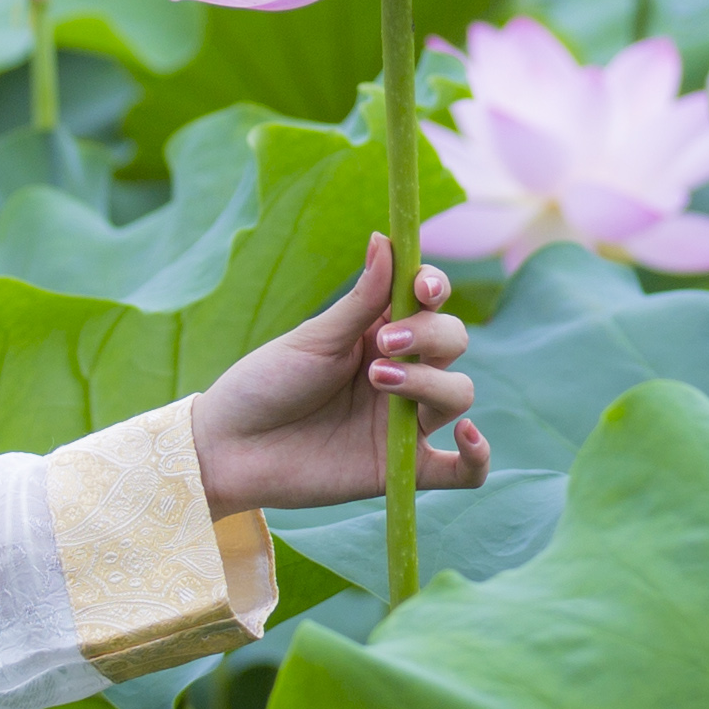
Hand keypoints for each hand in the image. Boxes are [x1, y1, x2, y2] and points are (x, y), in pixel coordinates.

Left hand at [188, 235, 486, 514]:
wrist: (230, 447)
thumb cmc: (266, 383)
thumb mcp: (314, 338)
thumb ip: (361, 300)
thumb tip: (385, 238)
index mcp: (380, 333)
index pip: (431, 304)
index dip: (436, 290)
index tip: (421, 289)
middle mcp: (402, 374)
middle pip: (452, 343)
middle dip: (428, 337)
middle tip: (381, 347)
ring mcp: (405, 422)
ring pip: (457, 394)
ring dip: (429, 383)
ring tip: (377, 380)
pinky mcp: (402, 468)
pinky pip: (461, 471)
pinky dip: (478, 456)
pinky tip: (469, 436)